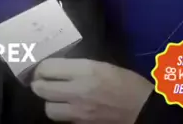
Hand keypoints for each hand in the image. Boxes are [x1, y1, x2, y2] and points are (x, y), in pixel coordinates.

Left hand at [31, 58, 153, 122]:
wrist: (145, 110)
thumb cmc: (126, 82)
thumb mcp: (101, 65)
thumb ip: (78, 66)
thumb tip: (57, 66)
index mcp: (84, 71)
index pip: (47, 68)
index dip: (40, 67)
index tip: (40, 67)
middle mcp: (78, 91)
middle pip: (41, 89)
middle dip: (38, 84)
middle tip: (40, 80)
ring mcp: (79, 112)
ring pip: (49, 109)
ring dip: (49, 102)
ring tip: (54, 96)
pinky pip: (64, 120)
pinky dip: (63, 114)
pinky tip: (68, 107)